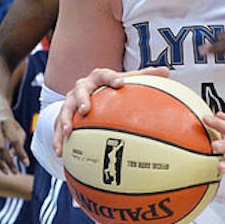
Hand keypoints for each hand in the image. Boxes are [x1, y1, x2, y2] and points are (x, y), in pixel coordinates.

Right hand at [0, 78, 26, 172]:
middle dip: (8, 161)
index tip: (27, 164)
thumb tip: (15, 156)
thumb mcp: (18, 129)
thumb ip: (19, 141)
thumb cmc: (10, 124)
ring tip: (7, 171)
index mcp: (7, 123)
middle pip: (1, 147)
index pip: (15, 140)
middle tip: (15, 172)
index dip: (21, 153)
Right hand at [55, 67, 169, 154]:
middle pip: (79, 91)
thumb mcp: (126, 79)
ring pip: (64, 110)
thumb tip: (166, 70)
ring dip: (65, 121)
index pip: (104, 74)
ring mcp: (70, 101)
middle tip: (85, 110)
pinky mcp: (62, 115)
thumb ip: (145, 76)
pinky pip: (57, 127)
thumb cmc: (112, 85)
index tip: (120, 83)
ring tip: (67, 132)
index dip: (111, 78)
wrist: (87, 92)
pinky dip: (58, 139)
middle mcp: (81, 87)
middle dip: (81, 100)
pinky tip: (60, 152)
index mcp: (98, 77)